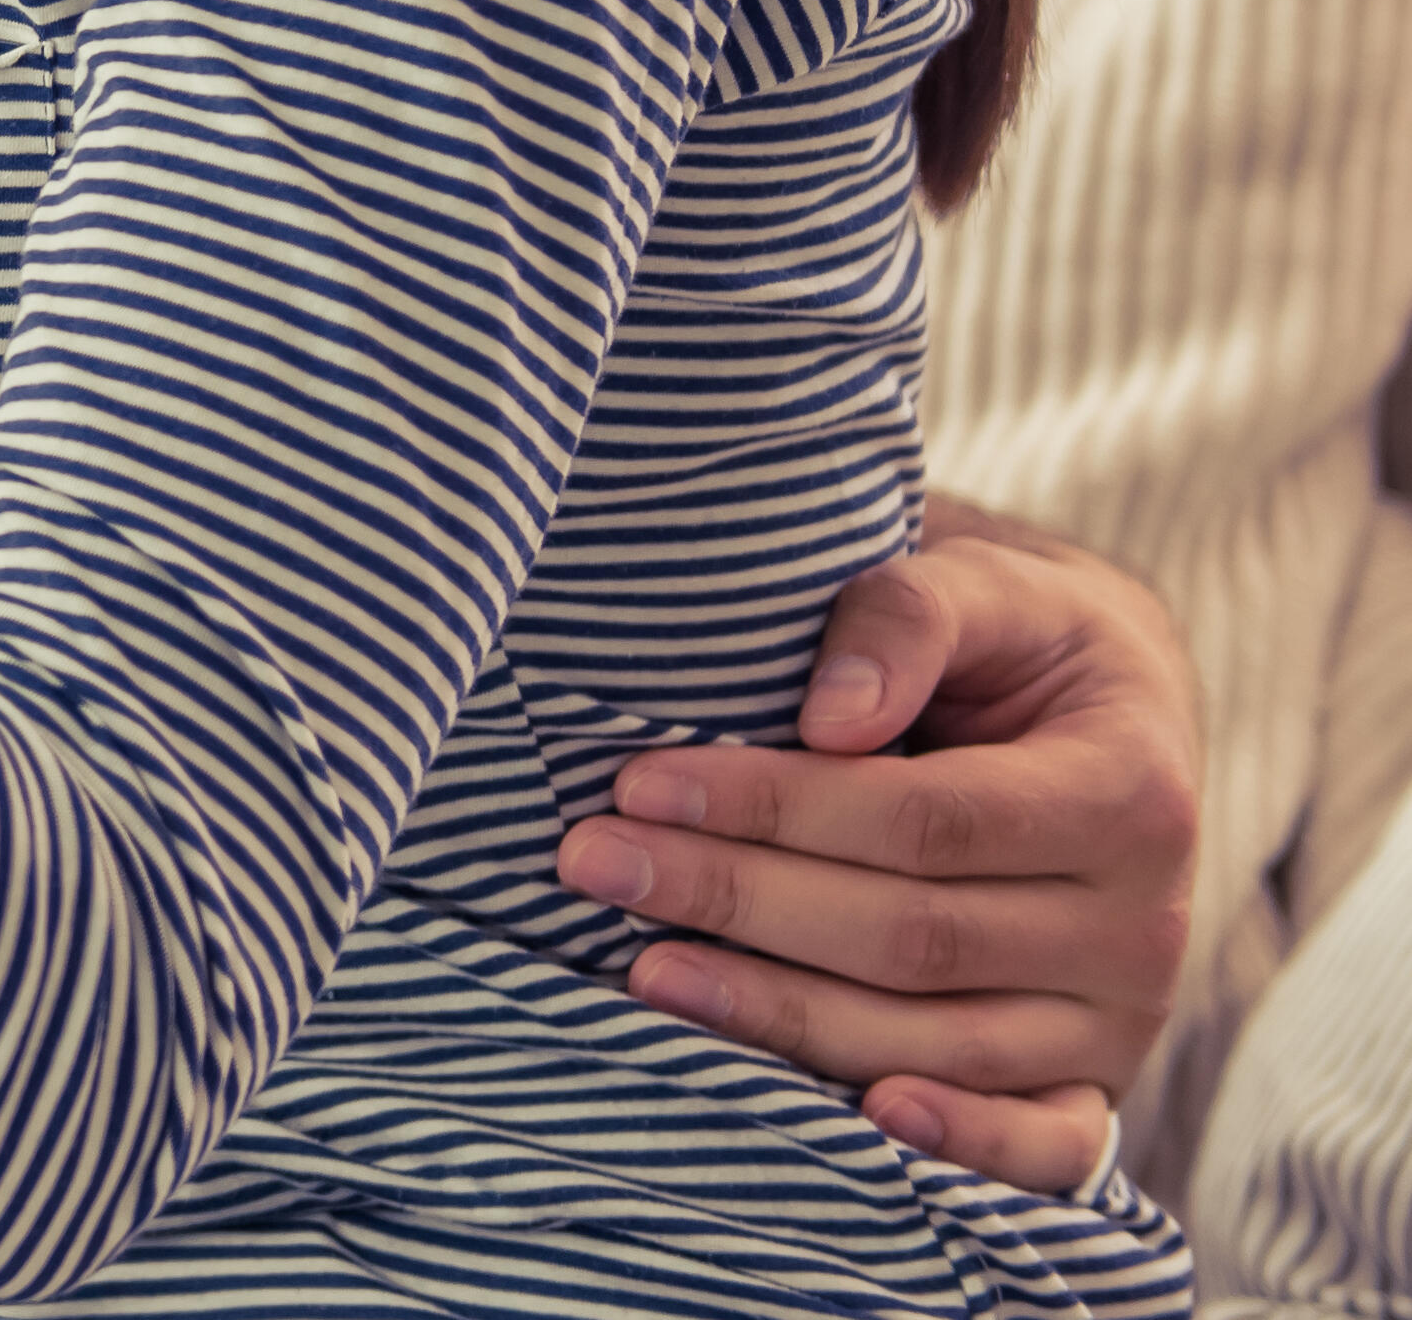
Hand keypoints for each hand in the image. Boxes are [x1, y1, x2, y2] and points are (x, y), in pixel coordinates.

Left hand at [559, 499, 1198, 1191]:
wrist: (1113, 713)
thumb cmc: (1017, 640)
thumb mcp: (986, 586)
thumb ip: (908, 617)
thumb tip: (833, 715)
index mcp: (1129, 791)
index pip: (922, 818)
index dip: (773, 806)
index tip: (636, 784)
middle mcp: (1142, 923)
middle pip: (913, 937)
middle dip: (735, 900)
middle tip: (589, 864)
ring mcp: (1122, 1017)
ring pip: (939, 1039)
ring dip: (781, 1015)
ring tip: (643, 972)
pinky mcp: (1095, 1081)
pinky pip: (1043, 1143)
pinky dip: (959, 1145)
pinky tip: (859, 1121)